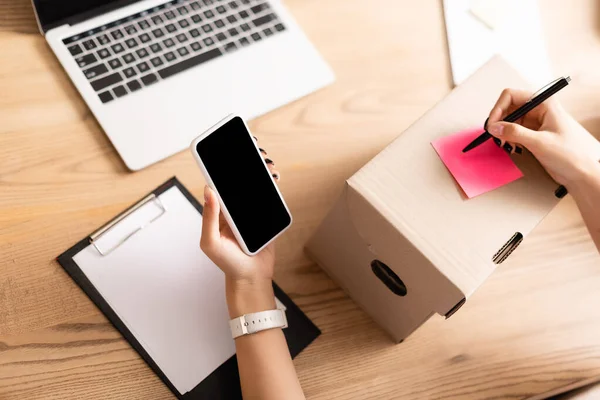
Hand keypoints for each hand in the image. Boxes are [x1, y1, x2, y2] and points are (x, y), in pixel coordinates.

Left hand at [200, 140, 280, 316]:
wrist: (250, 277)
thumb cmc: (227, 262)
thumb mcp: (210, 242)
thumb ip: (209, 217)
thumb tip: (208, 191)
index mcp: (219, 210)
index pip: (219, 182)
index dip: (222, 166)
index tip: (227, 151)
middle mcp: (234, 208)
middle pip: (239, 180)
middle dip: (246, 163)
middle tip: (254, 153)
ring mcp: (250, 211)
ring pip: (255, 185)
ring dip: (261, 171)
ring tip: (267, 163)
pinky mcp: (265, 215)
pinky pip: (268, 196)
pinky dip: (272, 185)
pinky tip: (274, 178)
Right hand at [486, 88, 599, 188]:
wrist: (584, 172)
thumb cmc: (572, 154)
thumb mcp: (540, 142)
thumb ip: (514, 133)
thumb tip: (494, 127)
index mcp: (544, 104)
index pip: (512, 96)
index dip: (498, 109)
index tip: (492, 125)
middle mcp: (539, 110)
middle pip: (509, 108)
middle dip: (499, 122)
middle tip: (495, 136)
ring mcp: (537, 123)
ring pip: (510, 121)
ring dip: (504, 132)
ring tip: (505, 144)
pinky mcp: (535, 135)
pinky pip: (515, 132)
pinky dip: (509, 139)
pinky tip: (513, 148)